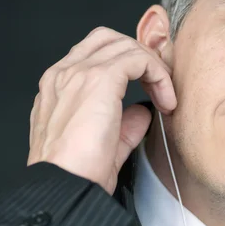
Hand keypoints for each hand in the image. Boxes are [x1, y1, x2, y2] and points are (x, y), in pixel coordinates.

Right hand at [27, 26, 175, 194]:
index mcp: (58, 88)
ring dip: (153, 68)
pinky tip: (166, 101)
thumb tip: (142, 113)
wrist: (65, 186)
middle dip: (140, 56)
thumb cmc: (76, 175)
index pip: (94, 54)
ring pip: (125, 46)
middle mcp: (64, 74)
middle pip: (109, 39)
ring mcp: (79, 72)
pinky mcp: (99, 78)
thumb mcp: (105, 146)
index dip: (127, 65)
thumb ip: (124, 125)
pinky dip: (158, 75)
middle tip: (160, 85)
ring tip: (166, 97)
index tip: (149, 90)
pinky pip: (138, 58)